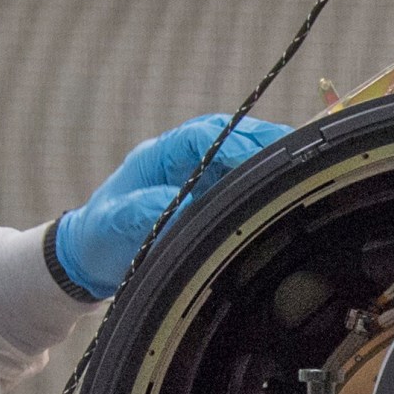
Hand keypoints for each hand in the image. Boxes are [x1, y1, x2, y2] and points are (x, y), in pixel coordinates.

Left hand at [53, 114, 291, 297]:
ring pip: (242, 159)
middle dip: (265, 144)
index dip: (233, 141)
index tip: (257, 156)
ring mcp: (199, 178)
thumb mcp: (114, 224)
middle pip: (233, 138)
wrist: (91, 258)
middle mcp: (184, 160)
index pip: (203, 135)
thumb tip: (183, 208)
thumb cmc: (99, 237)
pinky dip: (264, 186)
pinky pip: (241, 185)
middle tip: (299, 155)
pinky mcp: (209, 199)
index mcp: (160, 155)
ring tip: (303, 172)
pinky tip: (288, 194)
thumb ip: (144, 212)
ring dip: (270, 162)